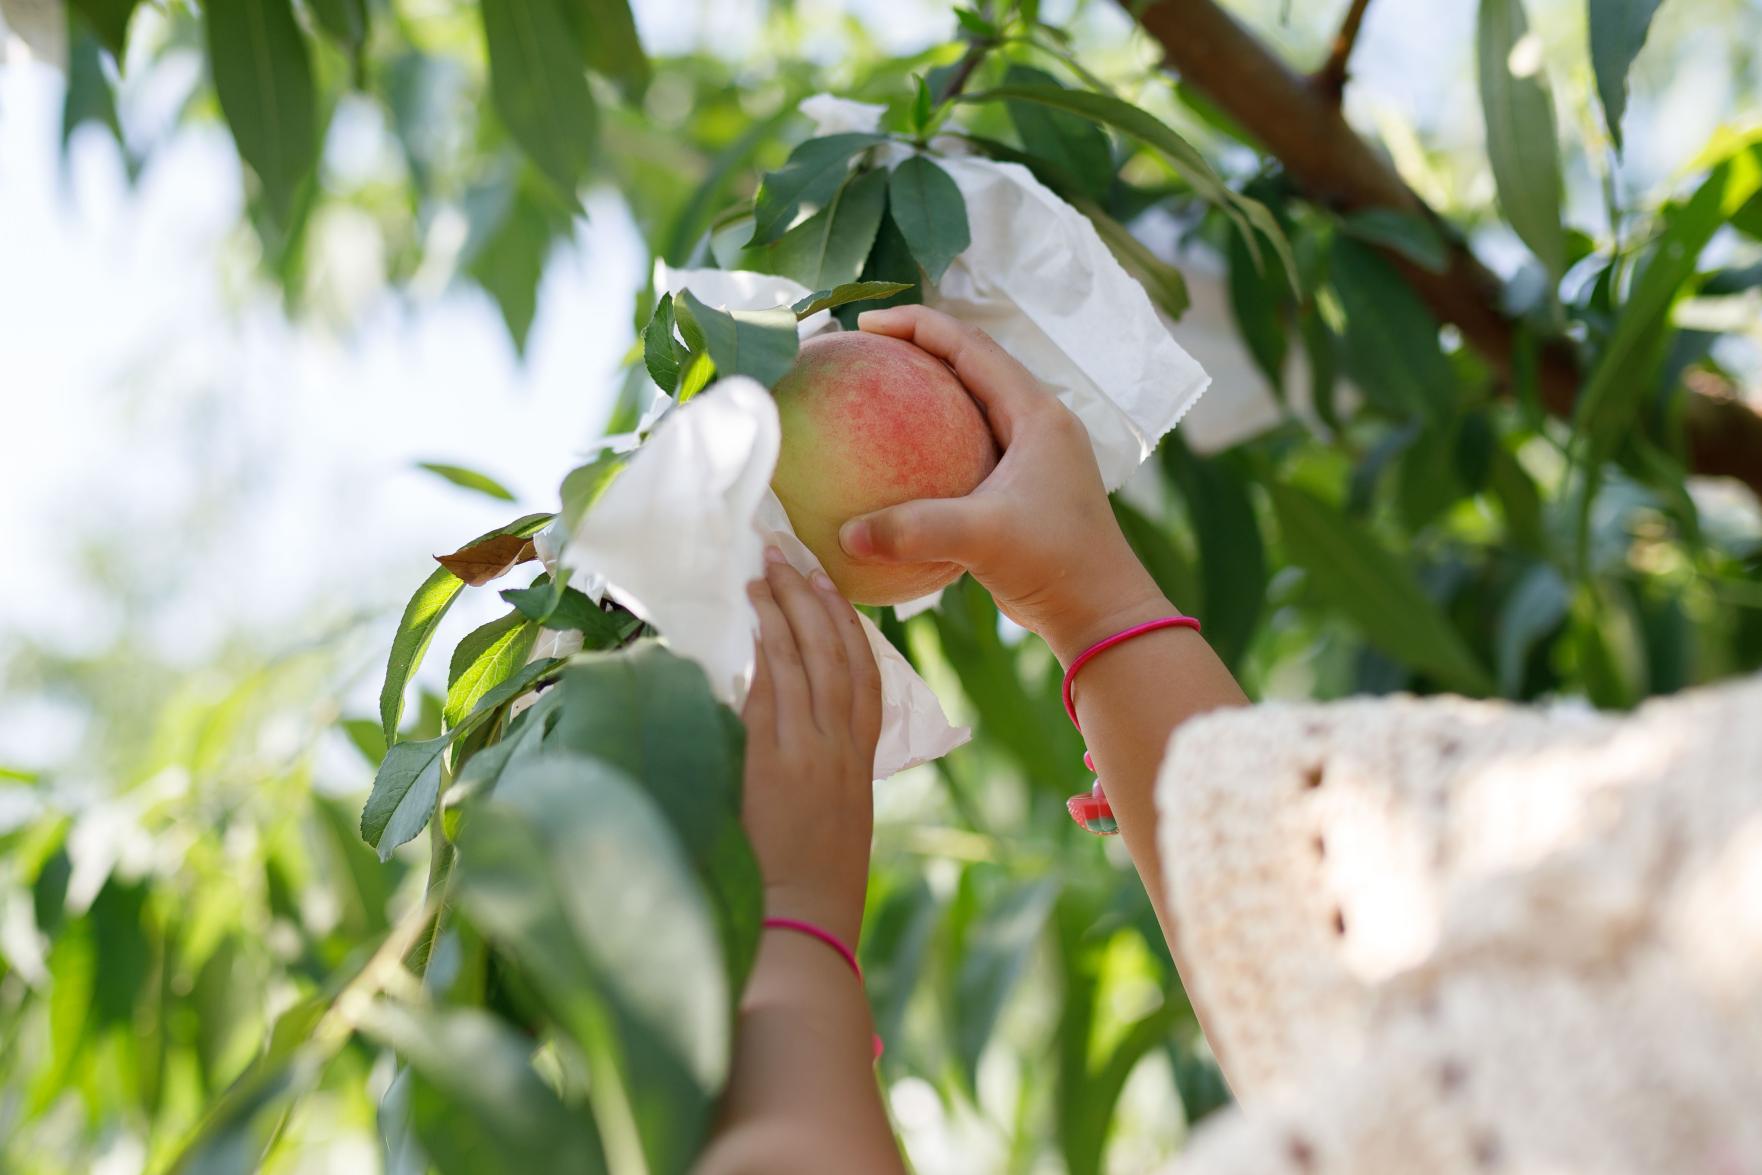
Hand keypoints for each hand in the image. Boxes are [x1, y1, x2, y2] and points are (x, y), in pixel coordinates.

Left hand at [741, 548, 882, 946]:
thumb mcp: (833, 816)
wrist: (804, 923)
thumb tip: (788, 730)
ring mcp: (811, 752)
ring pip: (805, 662)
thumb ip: (818, 766)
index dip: (846, 623)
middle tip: (788, 555)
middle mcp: (843, 748)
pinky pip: (773, 691)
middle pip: (836, 654)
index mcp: (861, 760)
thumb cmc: (812, 884)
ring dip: (784, 611)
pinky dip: (766, 650)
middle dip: (812, 599)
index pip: (864, 673)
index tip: (826, 584)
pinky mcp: (777, 764)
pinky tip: (752, 621)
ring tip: (763, 571)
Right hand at [838, 306, 1172, 663]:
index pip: (971, 346)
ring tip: (875, 395)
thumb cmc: (1057, 564)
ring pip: (968, 407)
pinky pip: (965, 450)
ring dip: (925, 395)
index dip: (918, 325)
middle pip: (969, 365)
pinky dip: (928, 446)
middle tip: (865, 350)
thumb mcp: (984, 538)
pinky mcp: (1019, 491)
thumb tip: (847, 534)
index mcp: (1037, 414)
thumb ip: (916, 529)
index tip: (867, 322)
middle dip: (917, 349)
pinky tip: (892, 467)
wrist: (1102, 614)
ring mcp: (1030, 458)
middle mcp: (1037, 425)